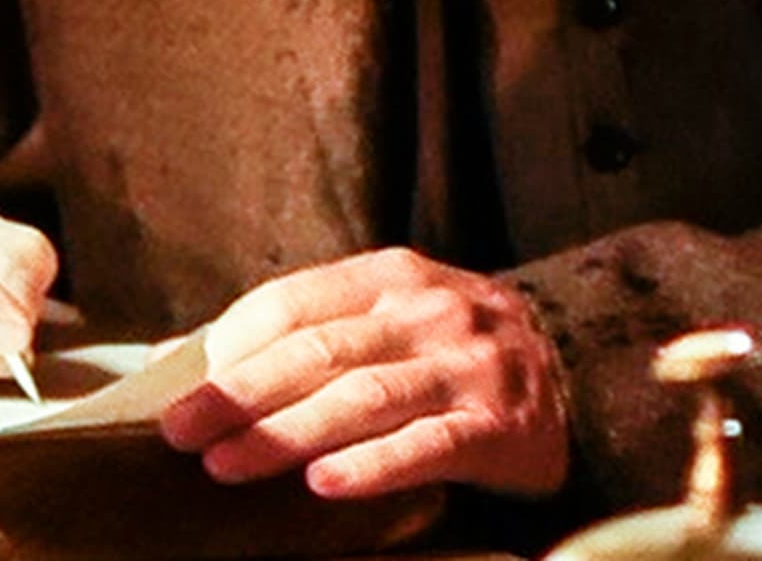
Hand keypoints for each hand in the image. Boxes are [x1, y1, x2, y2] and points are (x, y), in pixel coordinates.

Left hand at [157, 248, 568, 498]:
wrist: (582, 376)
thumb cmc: (456, 354)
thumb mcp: (392, 319)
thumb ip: (310, 331)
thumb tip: (187, 357)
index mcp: (395, 276)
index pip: (296, 302)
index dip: (231, 346)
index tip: (179, 393)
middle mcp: (432, 312)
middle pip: (319, 351)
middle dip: (240, 394)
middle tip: (182, 434)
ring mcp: (469, 368)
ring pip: (364, 398)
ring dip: (287, 433)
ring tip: (228, 465)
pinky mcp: (500, 428)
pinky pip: (426, 448)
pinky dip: (372, 465)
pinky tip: (323, 484)